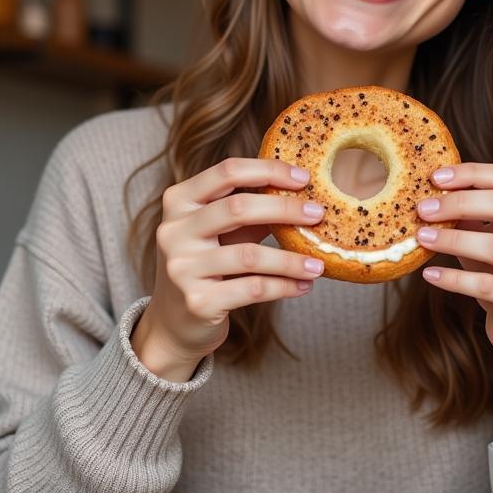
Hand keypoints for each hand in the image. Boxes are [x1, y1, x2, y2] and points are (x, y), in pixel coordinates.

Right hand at [132, 158, 324, 380]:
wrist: (175, 321)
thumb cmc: (208, 264)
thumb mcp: (223, 230)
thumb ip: (251, 208)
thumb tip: (302, 191)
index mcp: (179, 201)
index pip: (226, 172)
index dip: (268, 170)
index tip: (304, 178)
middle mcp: (173, 231)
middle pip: (237, 208)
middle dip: (285, 209)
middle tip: (318, 214)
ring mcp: (182, 268)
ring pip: (249, 256)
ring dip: (291, 260)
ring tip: (318, 264)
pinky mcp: (198, 302)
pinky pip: (252, 289)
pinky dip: (284, 286)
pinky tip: (303, 286)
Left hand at [415, 162, 492, 363]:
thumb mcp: (490, 234)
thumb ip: (472, 213)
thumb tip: (433, 190)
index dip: (472, 174)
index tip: (435, 177)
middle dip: (460, 203)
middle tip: (424, 209)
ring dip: (453, 240)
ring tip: (423, 238)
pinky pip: (488, 285)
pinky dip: (454, 279)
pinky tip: (430, 274)